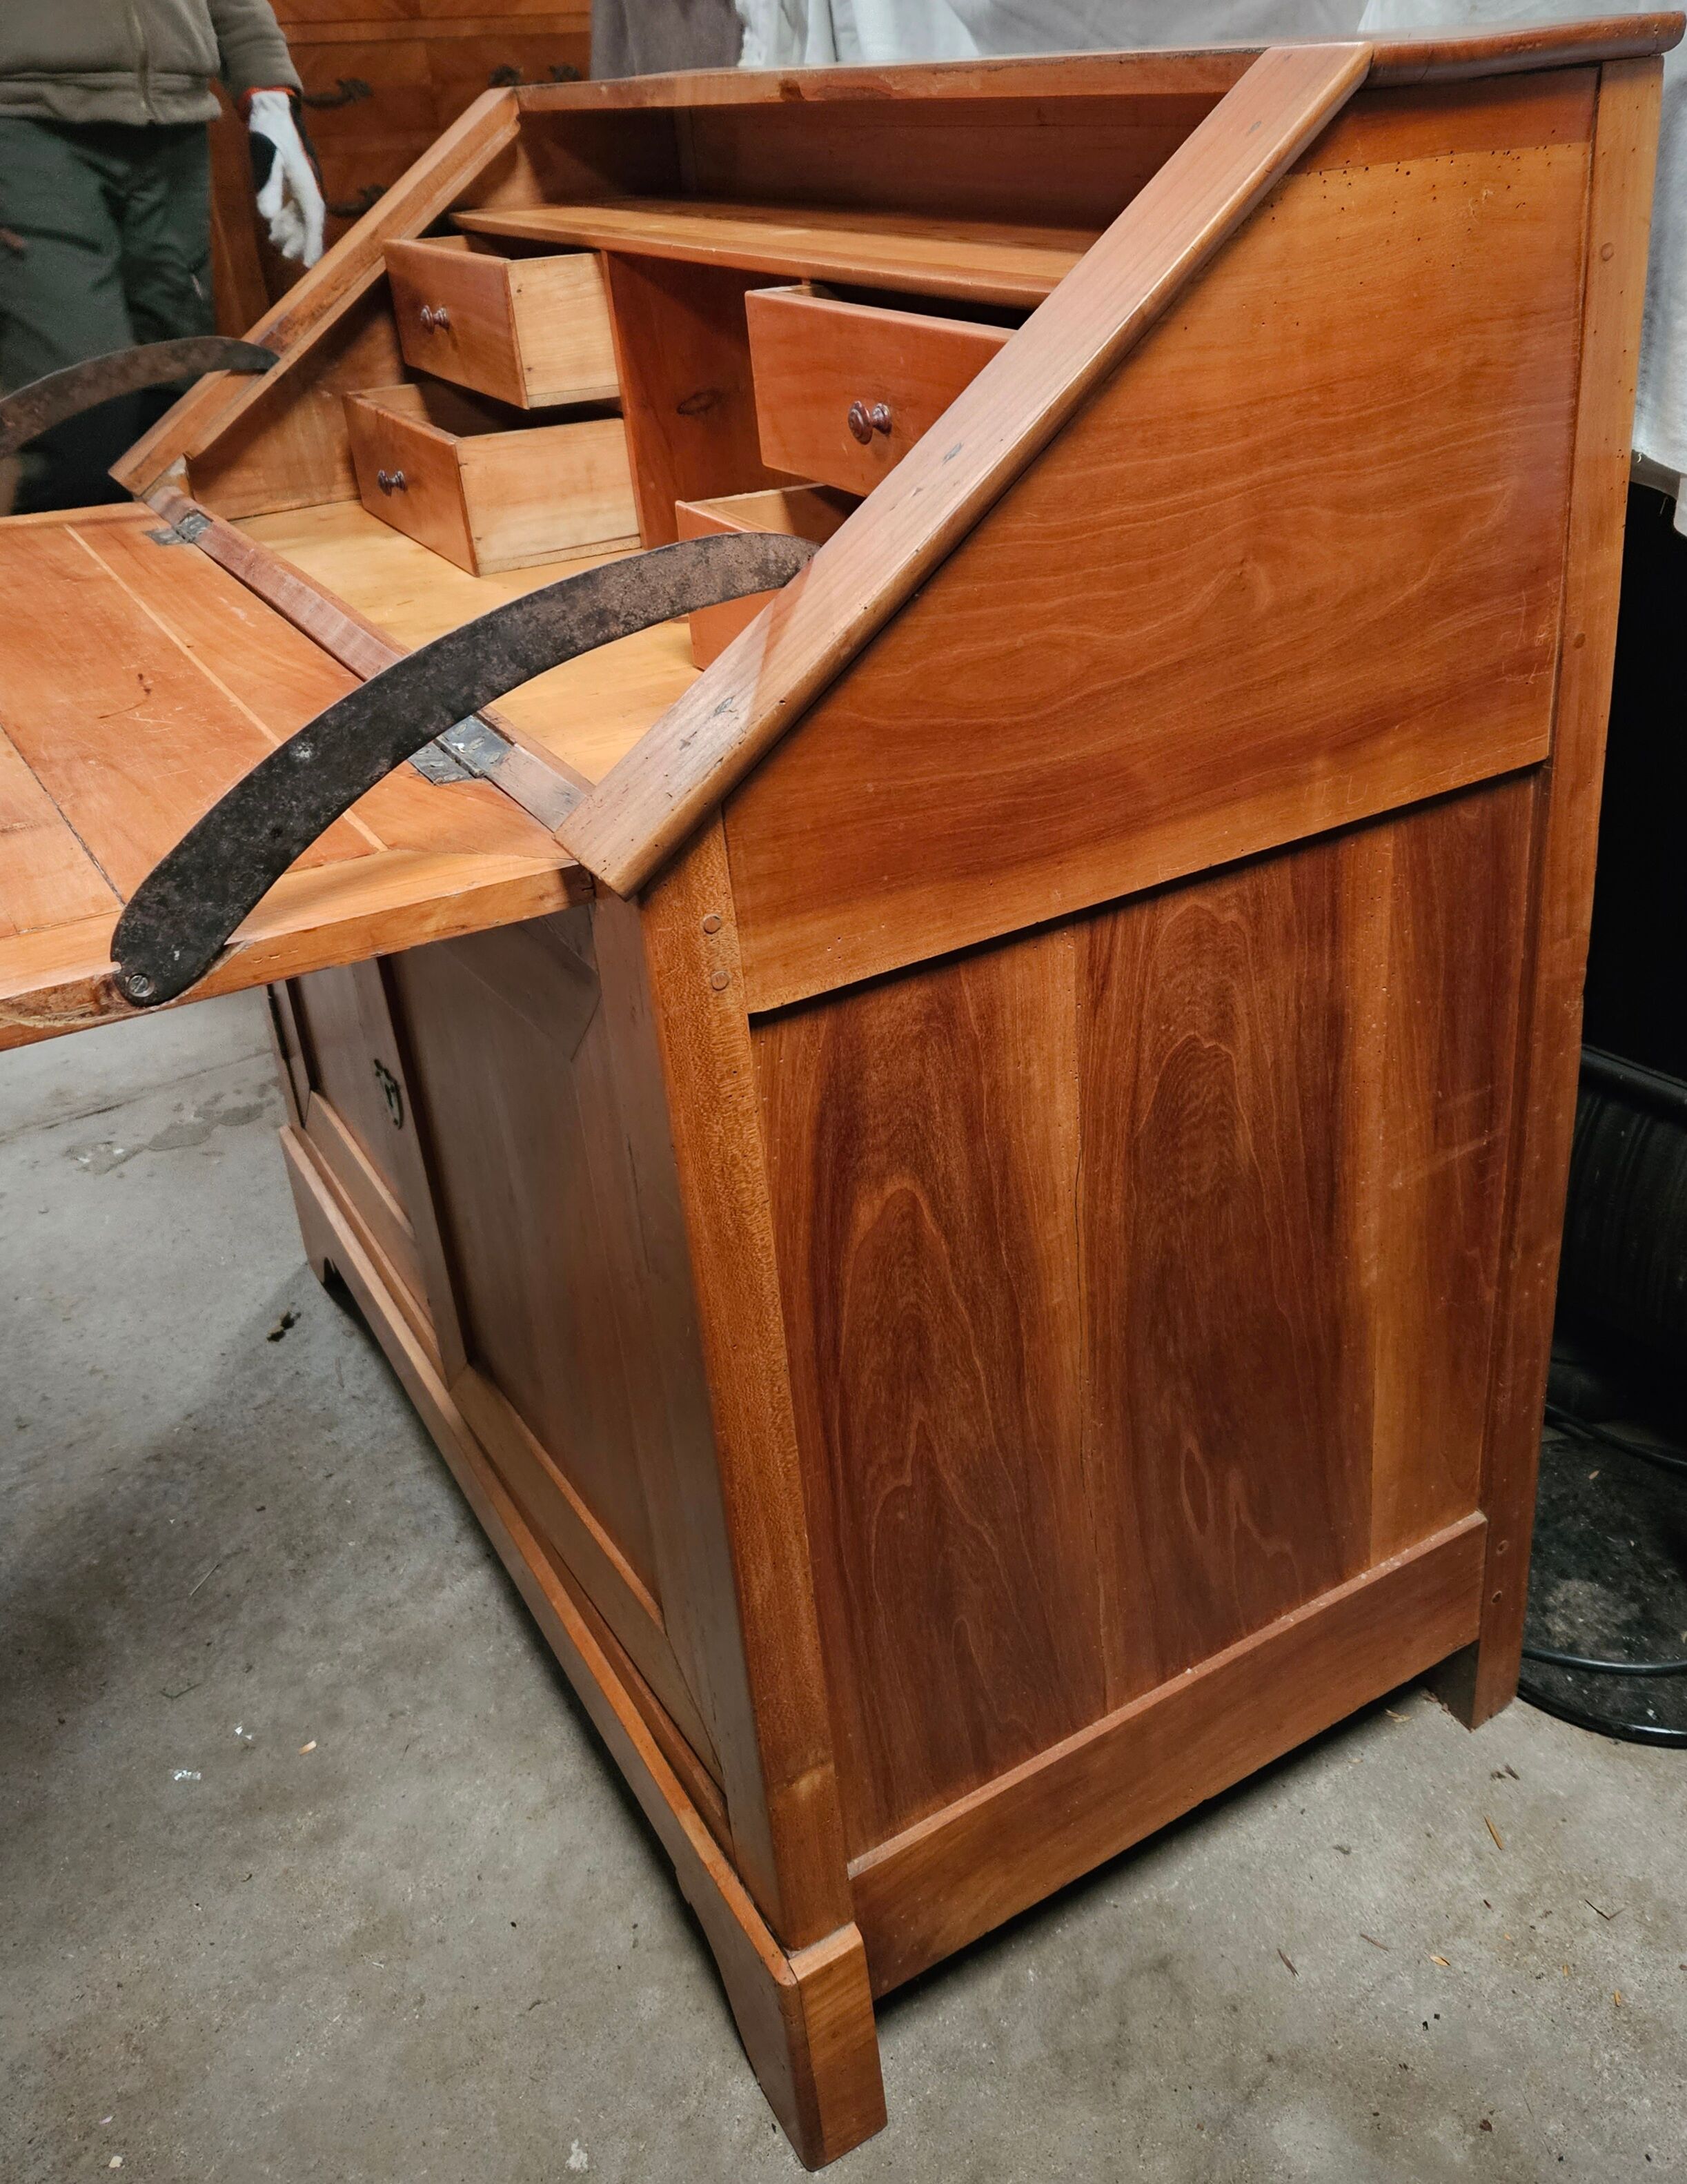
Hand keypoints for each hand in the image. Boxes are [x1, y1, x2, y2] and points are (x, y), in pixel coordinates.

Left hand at [246, 89, 325, 267]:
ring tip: (276, 243)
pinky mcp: (295, 178)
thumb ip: (269, 187)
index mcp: (307, 183)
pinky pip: (295, 204)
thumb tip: (268, 218)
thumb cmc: (270, 132)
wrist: (273, 108)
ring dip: (292, 230)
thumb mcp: (268, 158)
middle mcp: (309, 186)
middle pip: (308, 221)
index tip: (310, 263)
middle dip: (300, 240)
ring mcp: (303, 182)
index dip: (312, 243)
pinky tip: (275, 225)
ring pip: (301, 214)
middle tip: (287, 257)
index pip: (313, 220)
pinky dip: (287, 217)